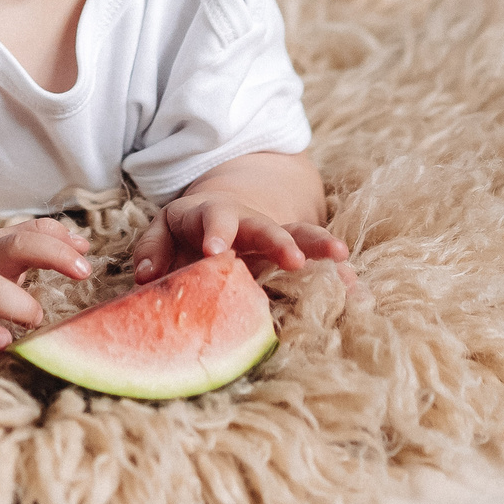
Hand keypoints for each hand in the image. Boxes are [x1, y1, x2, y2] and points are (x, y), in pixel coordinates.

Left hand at [127, 194, 350, 283]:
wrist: (232, 210)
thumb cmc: (191, 230)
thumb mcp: (167, 229)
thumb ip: (152, 248)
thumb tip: (144, 275)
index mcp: (215, 216)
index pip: (215, 220)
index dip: (216, 233)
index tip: (215, 251)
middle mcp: (250, 225)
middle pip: (265, 227)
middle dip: (278, 241)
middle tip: (293, 259)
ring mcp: (278, 240)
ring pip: (301, 236)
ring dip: (319, 246)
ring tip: (341, 257)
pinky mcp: (297, 259)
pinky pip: (321, 266)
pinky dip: (340, 279)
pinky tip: (359, 294)